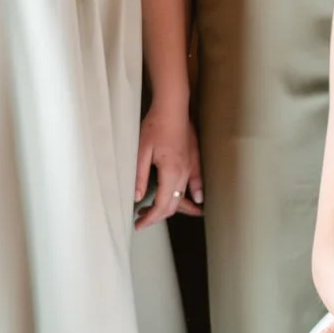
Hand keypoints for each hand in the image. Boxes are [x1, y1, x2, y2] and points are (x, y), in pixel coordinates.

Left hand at [135, 104, 202, 225]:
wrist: (173, 108)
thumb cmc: (156, 126)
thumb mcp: (141, 152)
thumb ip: (139, 176)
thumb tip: (137, 197)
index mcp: (170, 173)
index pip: (162, 205)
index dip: (151, 219)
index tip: (139, 224)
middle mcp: (183, 174)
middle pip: (174, 205)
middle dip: (158, 216)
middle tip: (142, 217)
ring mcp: (191, 168)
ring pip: (183, 197)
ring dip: (171, 207)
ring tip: (156, 210)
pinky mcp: (194, 161)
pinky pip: (196, 183)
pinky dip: (194, 195)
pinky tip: (196, 201)